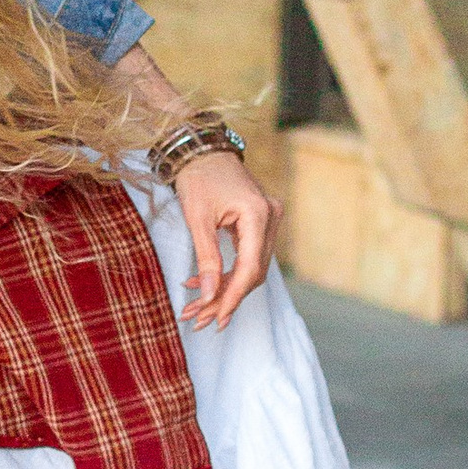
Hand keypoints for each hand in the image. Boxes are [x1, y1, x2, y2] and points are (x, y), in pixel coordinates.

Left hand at [172, 150, 280, 330]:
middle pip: (254, 272)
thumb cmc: (197, 178)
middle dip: (226, 297)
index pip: (250, 268)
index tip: (215, 318)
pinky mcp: (261, 222)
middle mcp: (271, 218)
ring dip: (226, 288)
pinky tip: (204, 283)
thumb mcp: (196, 219)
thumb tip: (208, 296)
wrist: (202, 150)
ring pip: (252, 267)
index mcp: (258, 215)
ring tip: (197, 307)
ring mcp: (269, 219)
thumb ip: (206, 258)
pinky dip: (228, 272)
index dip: (233, 297)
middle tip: (199, 318)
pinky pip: (249, 255)